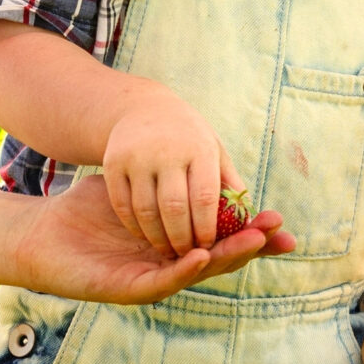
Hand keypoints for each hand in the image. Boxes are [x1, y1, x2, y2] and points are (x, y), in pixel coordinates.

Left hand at [9, 174, 293, 304]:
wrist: (43, 237)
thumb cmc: (87, 213)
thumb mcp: (136, 190)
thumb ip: (169, 183)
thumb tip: (203, 160)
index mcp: (177, 244)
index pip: (224, 239)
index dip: (253, 234)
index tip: (280, 221)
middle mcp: (170, 266)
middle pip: (221, 258)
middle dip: (252, 246)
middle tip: (280, 233)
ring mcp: (153, 280)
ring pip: (198, 272)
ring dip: (226, 258)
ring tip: (251, 242)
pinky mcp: (131, 289)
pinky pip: (163, 280)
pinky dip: (184, 269)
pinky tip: (201, 254)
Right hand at [102, 86, 245, 258]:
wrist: (144, 108)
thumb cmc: (189, 139)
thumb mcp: (214, 152)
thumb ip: (230, 186)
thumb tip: (249, 222)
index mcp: (199, 148)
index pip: (205, 198)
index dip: (207, 227)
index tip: (209, 247)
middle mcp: (167, 150)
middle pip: (174, 207)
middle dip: (182, 239)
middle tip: (186, 256)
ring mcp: (137, 156)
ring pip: (146, 210)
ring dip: (157, 237)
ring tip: (167, 252)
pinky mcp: (113, 162)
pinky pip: (123, 204)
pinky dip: (134, 226)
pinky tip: (144, 235)